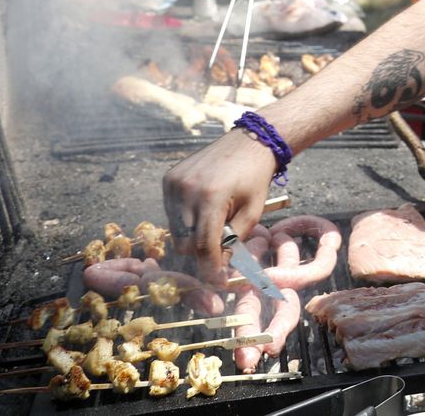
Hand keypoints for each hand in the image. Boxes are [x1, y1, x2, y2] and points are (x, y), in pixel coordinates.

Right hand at [162, 129, 278, 281]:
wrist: (249, 141)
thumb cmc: (255, 178)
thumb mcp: (252, 213)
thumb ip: (234, 243)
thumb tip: (219, 270)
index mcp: (211, 197)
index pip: (203, 246)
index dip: (210, 268)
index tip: (216, 282)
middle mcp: (186, 190)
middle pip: (185, 242)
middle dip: (201, 251)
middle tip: (219, 246)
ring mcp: (174, 183)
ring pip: (175, 230)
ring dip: (192, 235)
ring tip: (213, 220)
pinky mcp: (168, 178)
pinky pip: (170, 212)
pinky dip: (185, 218)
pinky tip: (203, 207)